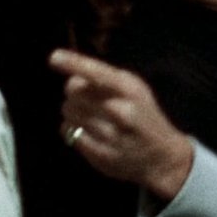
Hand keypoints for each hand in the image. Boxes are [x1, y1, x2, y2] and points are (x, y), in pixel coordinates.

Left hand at [49, 49, 193, 199]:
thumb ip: (106, 79)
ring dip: (72, 111)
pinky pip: (68, 132)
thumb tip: (71, 74)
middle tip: (86, 99)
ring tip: (89, 116)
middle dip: (73, 93)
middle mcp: (120, 111)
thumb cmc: (144, 116)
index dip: (74, 63)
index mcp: (130, 90)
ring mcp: (110, 135)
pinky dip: (71, 129)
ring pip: (69, 112)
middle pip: (74, 91)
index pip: (98, 72)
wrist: (162, 158)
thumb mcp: (135, 90)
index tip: (54, 57)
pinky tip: (87, 130)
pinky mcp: (100, 155)